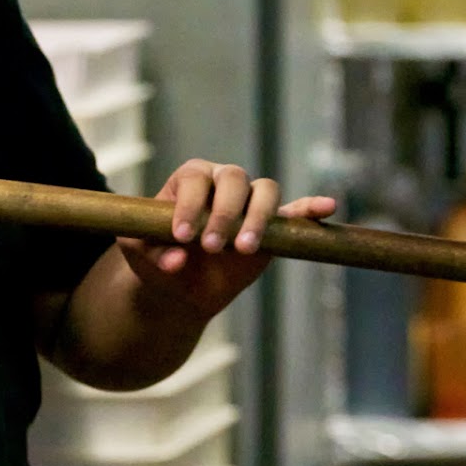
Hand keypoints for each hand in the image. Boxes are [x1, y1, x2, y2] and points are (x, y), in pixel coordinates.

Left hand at [116, 158, 336, 319]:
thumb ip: (152, 253)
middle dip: (223, 213)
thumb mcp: (139, 254)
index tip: (181, 236)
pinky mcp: (273, 226)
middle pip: (233, 178)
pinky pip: (296, 212)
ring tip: (244, 248)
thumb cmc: (156, 258)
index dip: (189, 204)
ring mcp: (251, 202)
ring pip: (265, 191)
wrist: (180, 286)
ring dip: (258, 216)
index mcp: (190, 180)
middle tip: (210, 247)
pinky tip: (326, 208)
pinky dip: (311, 208)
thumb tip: (176, 260)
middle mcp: (223, 182)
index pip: (195, 179)